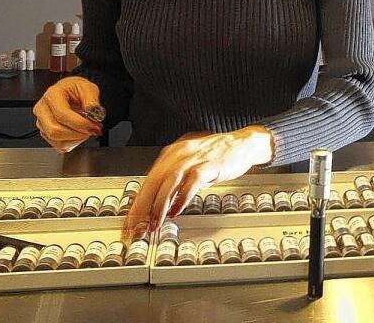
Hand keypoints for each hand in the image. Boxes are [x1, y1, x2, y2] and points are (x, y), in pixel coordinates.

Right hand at [33, 76, 103, 152]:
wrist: (70, 93)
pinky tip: (79, 134)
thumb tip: (93, 111)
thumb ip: (92, 100)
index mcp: (52, 95)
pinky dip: (72, 143)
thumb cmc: (76, 90)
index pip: (62, 114)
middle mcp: (42, 109)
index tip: (93, 126)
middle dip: (77, 134)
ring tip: (86, 130)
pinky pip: (58, 145)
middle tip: (92, 130)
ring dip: (76, 139)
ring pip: (57, 140)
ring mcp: (41, 122)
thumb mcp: (88, 88)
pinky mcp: (45, 132)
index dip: (79, 123)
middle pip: (55, 130)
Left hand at [122, 125, 274, 238]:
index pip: (147, 182)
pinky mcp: (210, 164)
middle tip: (136, 228)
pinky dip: (182, 198)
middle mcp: (179, 154)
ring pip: (169, 182)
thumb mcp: (190, 166)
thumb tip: (158, 205)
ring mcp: (194, 159)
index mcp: (171, 154)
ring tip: (154, 225)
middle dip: (142, 208)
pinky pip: (192, 182)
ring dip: (159, 206)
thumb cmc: (217, 156)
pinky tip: (176, 211)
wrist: (243, 143)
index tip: (130, 223)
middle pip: (153, 182)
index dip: (136, 204)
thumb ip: (174, 181)